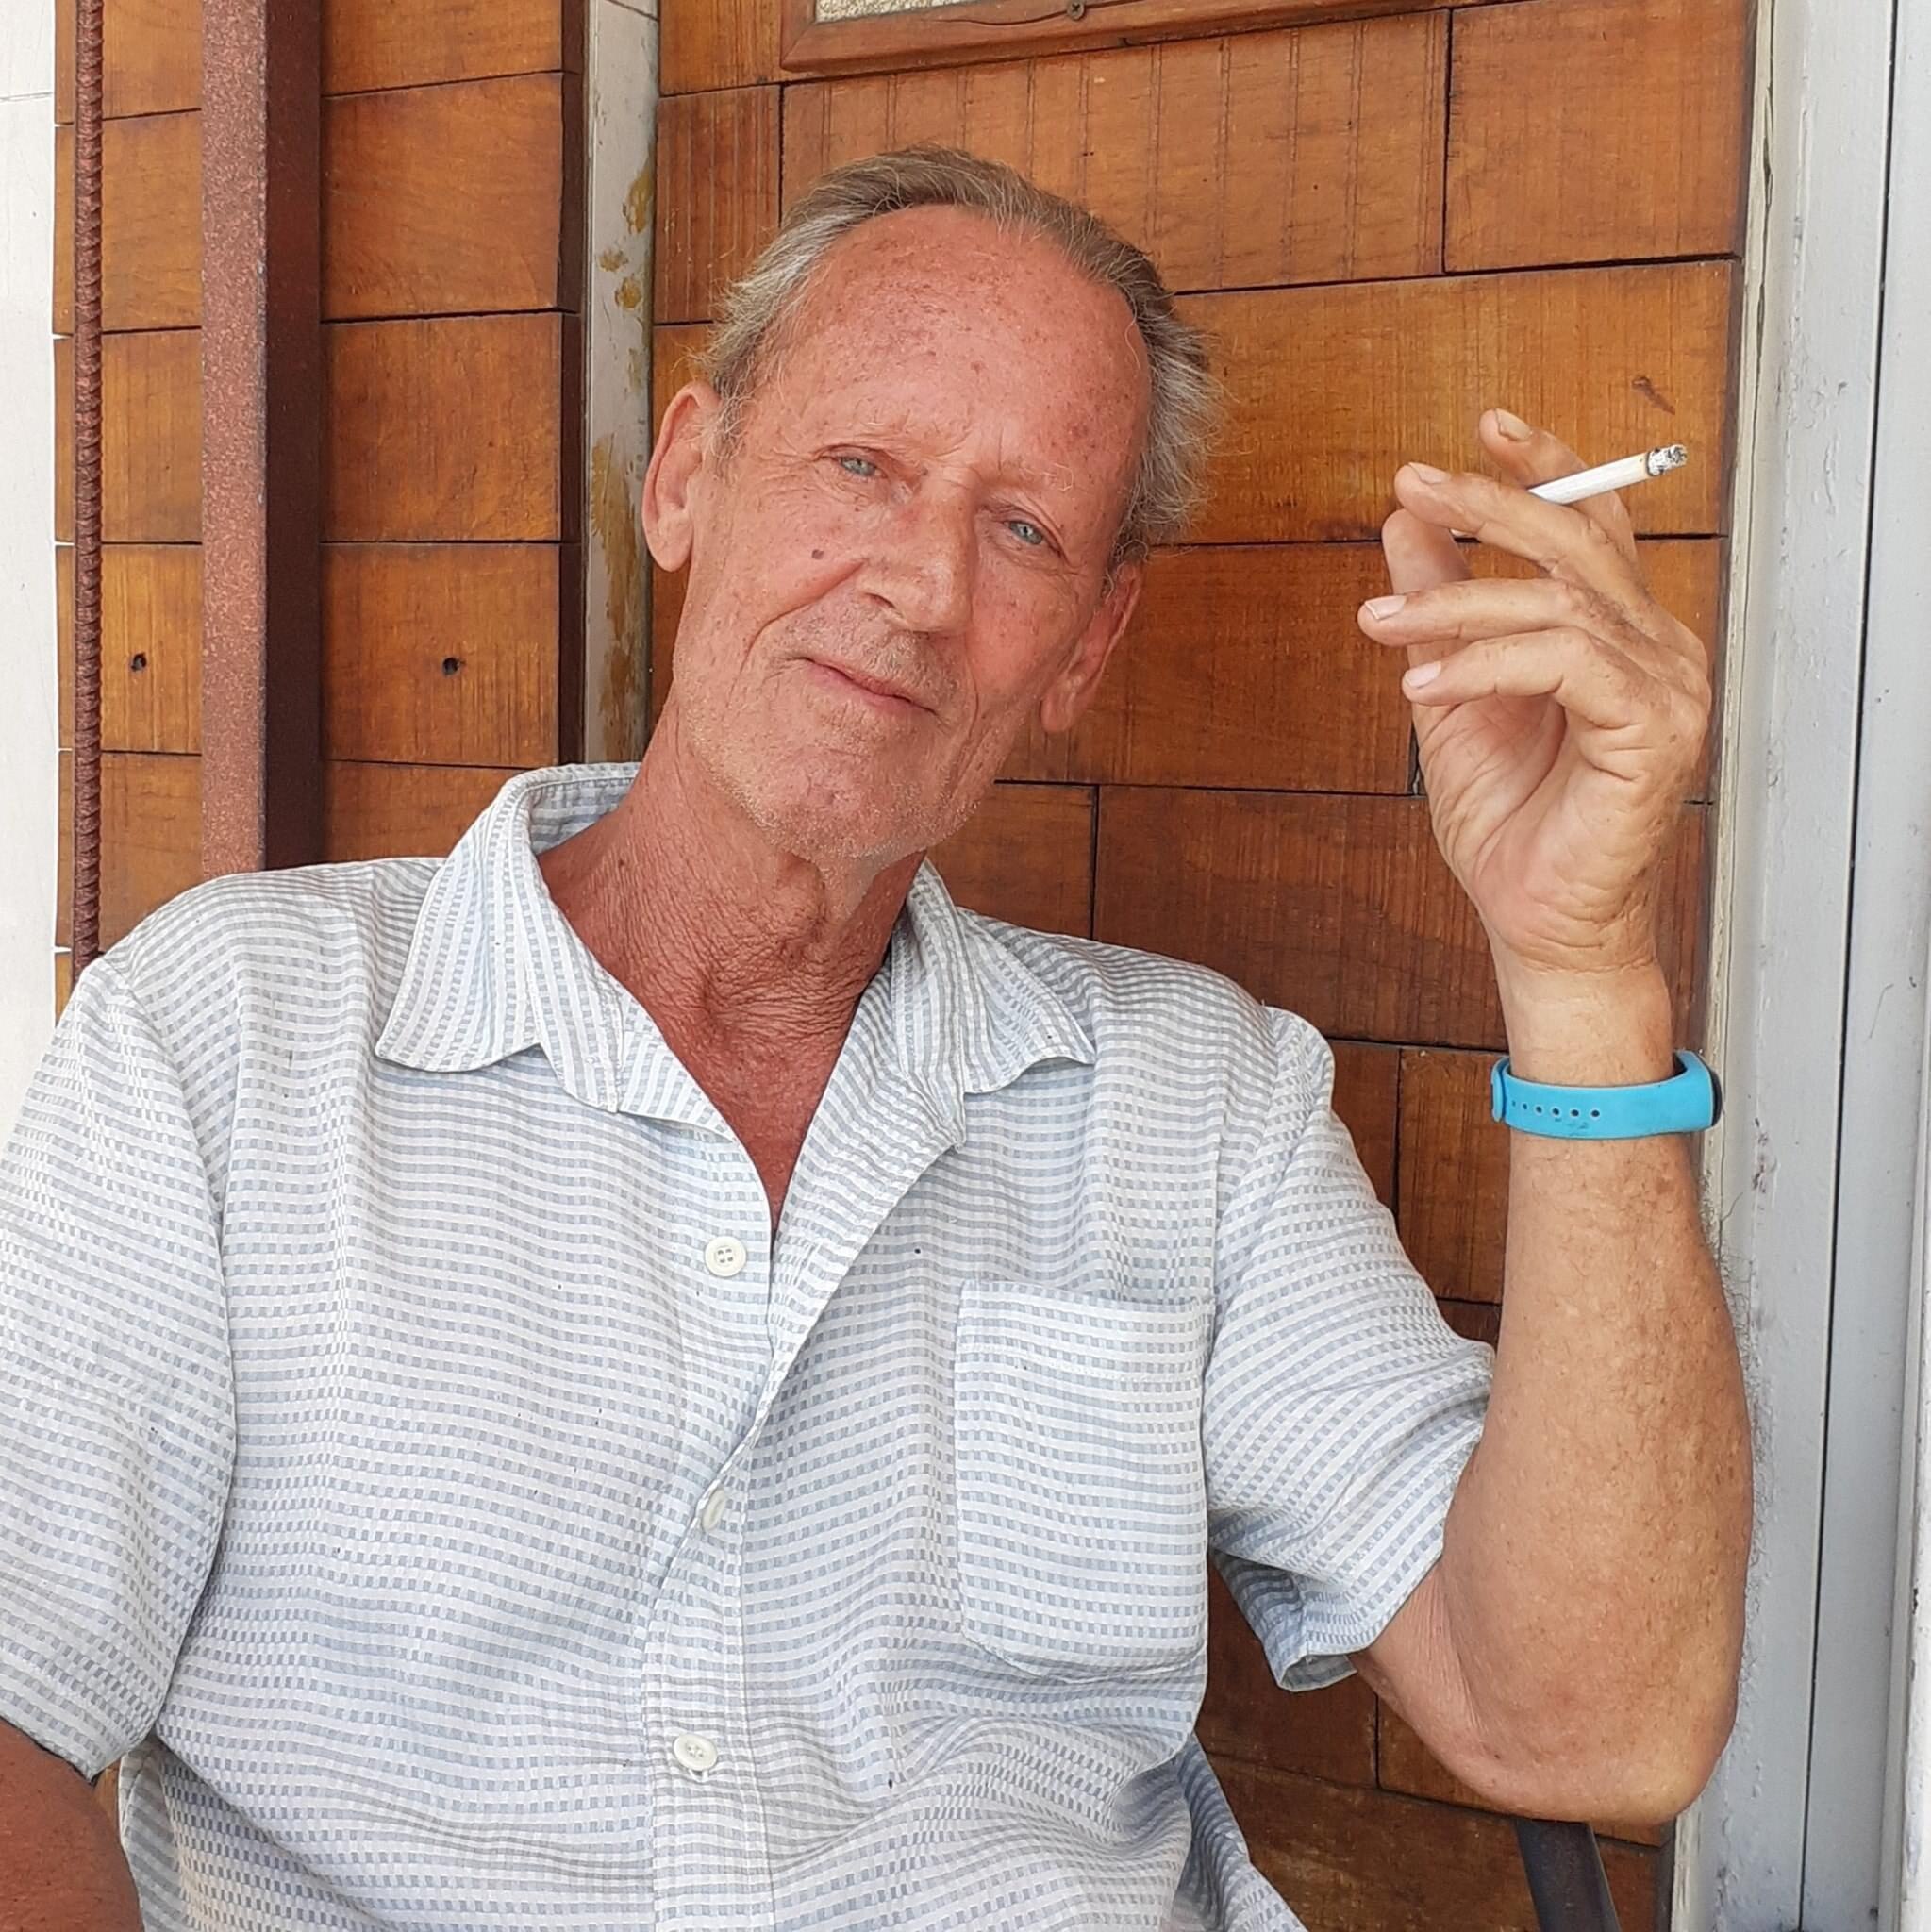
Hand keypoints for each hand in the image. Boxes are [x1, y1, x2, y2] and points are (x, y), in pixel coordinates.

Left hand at [1356, 408, 1710, 988]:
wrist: (1538, 922)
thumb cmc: (1509, 823)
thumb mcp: (1451, 695)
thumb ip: (1440, 609)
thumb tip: (1406, 527)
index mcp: (1622, 636)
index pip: (1595, 526)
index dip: (1547, 467)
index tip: (1485, 426)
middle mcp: (1659, 650)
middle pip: (1579, 543)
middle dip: (1491, 504)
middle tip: (1413, 483)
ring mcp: (1666, 688)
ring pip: (1557, 603)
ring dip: (1455, 602)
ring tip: (1378, 621)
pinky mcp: (1652, 729)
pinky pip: (1562, 663)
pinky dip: (1484, 663)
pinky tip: (1423, 680)